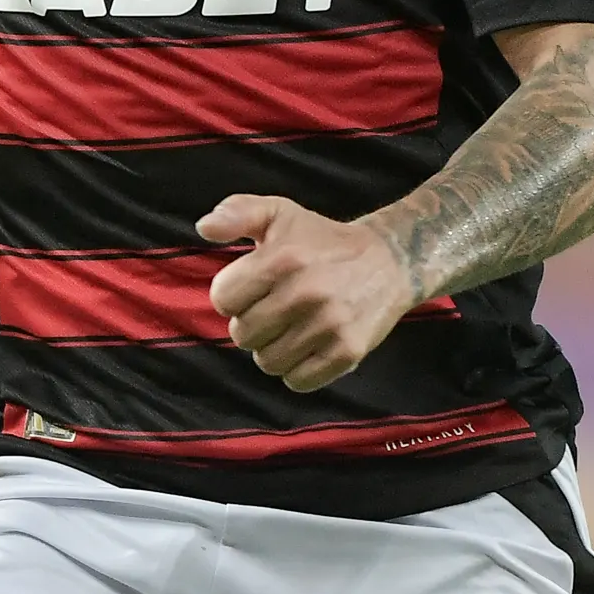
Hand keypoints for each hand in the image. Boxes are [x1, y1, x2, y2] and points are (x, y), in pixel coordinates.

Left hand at [200, 194, 419, 392]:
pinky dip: (298, 370)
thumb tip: (204, 227)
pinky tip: (309, 346)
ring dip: (274, 349)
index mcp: (283, 257)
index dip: (234, 295)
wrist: (389, 260)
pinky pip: (298, 382)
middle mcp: (306, 292)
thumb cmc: (322, 239)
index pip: (223, 299)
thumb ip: (236, 212)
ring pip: (268, 362)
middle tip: (275, 309)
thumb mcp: (280, 213)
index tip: (254, 288)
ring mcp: (329, 324)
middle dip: (253, 324)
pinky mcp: (348, 352)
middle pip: (243, 335)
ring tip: (292, 328)